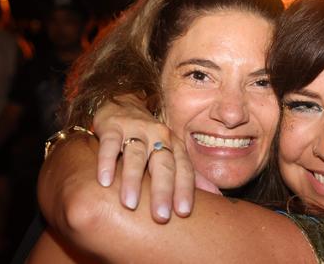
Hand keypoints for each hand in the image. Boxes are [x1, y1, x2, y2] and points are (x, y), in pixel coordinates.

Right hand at [93, 94, 217, 222]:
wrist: (123, 106)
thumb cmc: (151, 139)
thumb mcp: (172, 154)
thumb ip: (192, 176)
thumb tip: (218, 198)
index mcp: (175, 145)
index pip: (184, 168)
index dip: (185, 190)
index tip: (183, 213)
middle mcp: (159, 136)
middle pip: (163, 164)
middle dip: (163, 191)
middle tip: (161, 216)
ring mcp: (135, 130)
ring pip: (136, 155)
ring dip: (134, 179)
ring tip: (130, 204)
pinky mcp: (112, 127)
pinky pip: (110, 144)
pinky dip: (106, 162)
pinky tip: (105, 181)